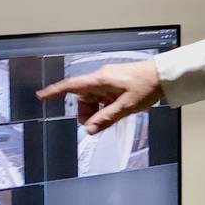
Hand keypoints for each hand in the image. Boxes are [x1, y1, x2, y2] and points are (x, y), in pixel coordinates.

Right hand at [36, 59, 164, 134]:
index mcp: (100, 80)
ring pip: (93, 99)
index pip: (72, 86)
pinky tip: (115, 112)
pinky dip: (105, 107)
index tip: (41, 97)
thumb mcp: (126, 106)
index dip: (55, 92)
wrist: (164, 75)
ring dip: (96, 111)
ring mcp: (109, 80)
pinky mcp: (116, 83)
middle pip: (83, 97)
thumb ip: (107, 118)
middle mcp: (101, 78)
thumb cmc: (146, 86)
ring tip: (111, 119)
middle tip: (97, 125)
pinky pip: (103, 97)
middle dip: (85, 112)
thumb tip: (89, 129)